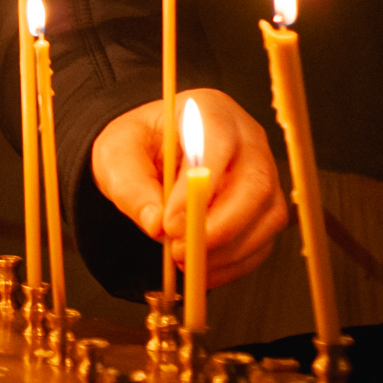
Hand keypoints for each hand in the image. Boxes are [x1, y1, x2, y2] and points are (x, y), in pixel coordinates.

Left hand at [90, 89, 289, 287]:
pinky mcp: (266, 208)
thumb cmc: (138, 145)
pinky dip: (236, 262)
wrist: (150, 155)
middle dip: (220, 225)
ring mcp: (264, 174)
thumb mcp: (115, 154)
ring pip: (267, 216)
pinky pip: (264, 240)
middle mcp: (247, 139)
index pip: (218, 143)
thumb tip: (156, 224)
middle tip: (180, 249)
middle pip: (256, 183)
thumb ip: (130, 185)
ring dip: (228, 249)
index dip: (199, 186)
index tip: (170, 221)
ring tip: (185, 261)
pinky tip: (203, 270)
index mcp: (209, 112)